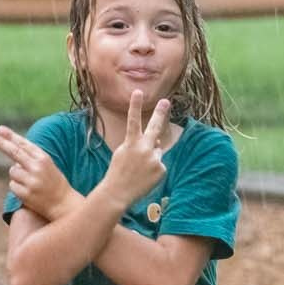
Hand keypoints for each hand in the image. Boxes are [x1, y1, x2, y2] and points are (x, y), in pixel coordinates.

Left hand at [0, 125, 76, 219]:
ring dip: (17, 176)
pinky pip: (12, 185)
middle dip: (0, 143)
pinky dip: (17, 187)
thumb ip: (31, 157)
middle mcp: (37, 168)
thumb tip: (10, 148)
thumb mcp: (47, 165)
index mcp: (44, 158)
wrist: (64, 204)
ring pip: (12, 171)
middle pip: (14, 152)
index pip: (24, 145)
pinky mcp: (26, 194)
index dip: (11, 137)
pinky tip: (29, 192)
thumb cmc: (54, 183)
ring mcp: (31, 181)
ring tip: (31, 183)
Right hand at [97, 91, 172, 210]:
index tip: (138, 91)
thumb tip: (157, 141)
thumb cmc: (117, 173)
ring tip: (139, 171)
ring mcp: (154, 158)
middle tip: (165, 101)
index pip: (133, 120)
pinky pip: (160, 165)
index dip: (135, 105)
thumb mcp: (123, 153)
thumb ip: (138, 144)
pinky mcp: (161, 169)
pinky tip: (145, 178)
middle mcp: (143, 148)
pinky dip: (154, 171)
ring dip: (151, 158)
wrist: (117, 193)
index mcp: (130, 143)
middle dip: (160, 113)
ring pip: (157, 152)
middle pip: (154, 128)